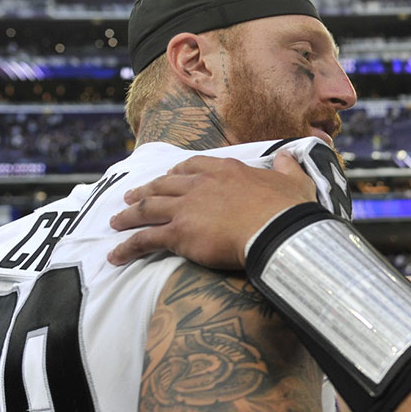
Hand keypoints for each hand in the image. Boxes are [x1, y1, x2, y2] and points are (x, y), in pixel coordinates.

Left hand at [108, 151, 316, 268]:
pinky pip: (145, 239)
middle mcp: (199, 185)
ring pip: (147, 209)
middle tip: (131, 196)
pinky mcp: (178, 234)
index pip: (192, 165)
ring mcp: (186, 209)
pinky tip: (115, 256)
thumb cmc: (289, 209)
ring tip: (115, 221)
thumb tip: (287, 155)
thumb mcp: (294, 181)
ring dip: (128, 215)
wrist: (277, 230)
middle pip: (163, 185)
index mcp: (225, 171)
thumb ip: (288, 166)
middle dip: (145, 190)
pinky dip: (127, 247)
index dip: (177, 172)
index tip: (169, 176)